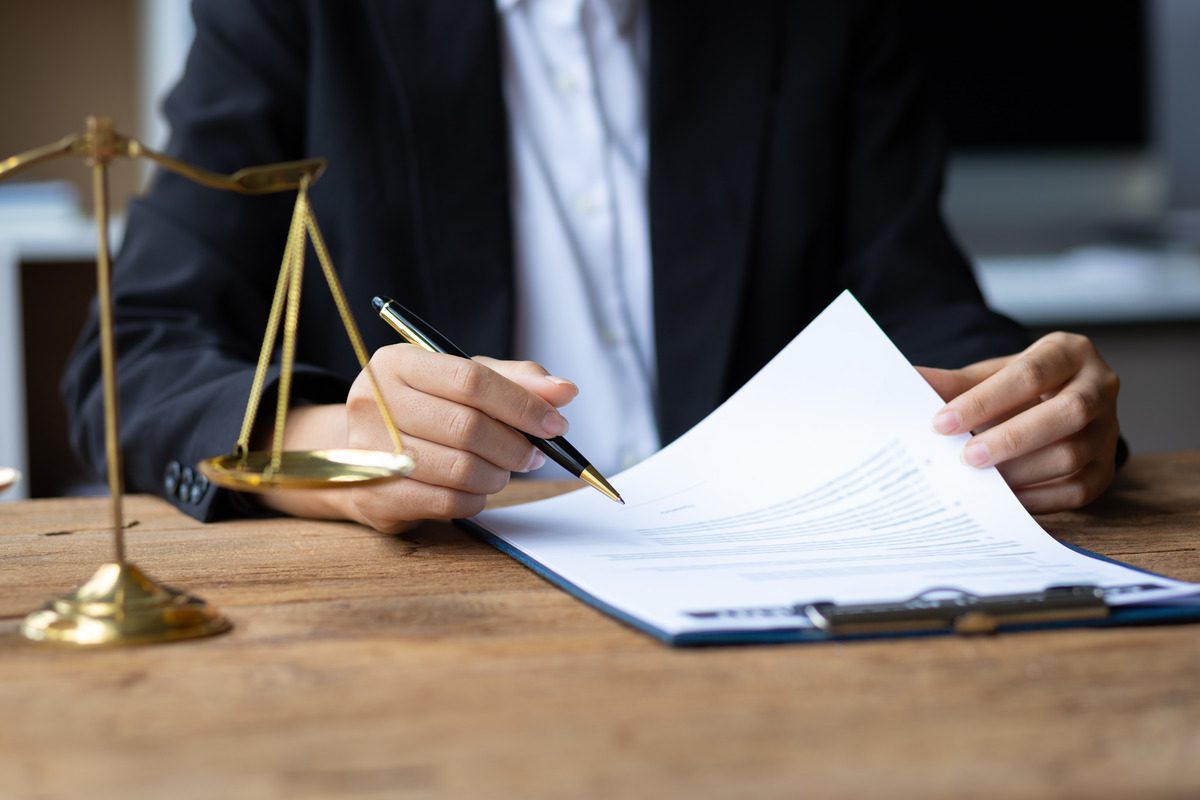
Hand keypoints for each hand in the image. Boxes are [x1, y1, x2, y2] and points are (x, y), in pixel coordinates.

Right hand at [258, 347, 577, 531]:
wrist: (363, 456)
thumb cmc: (424, 411)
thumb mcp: (463, 382)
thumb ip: (515, 381)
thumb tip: (565, 391)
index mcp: (396, 363)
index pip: (470, 379)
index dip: (521, 403)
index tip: (555, 423)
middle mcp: (373, 403)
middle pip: (466, 427)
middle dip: (514, 445)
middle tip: (534, 454)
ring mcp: (368, 453)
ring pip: (460, 469)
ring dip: (498, 475)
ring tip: (504, 470)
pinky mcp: (376, 497)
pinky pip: (447, 502)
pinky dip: (477, 498)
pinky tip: (478, 488)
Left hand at [917, 332, 1120, 512]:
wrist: (1058, 402)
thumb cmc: (1020, 387)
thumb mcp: (990, 375)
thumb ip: (954, 383)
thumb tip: (907, 383)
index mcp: (1069, 353)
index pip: (1029, 373)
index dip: (984, 400)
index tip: (941, 423)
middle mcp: (1100, 387)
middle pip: (1067, 412)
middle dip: (1012, 438)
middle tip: (966, 458)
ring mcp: (1109, 429)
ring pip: (1073, 454)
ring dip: (1021, 471)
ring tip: (979, 481)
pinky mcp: (1107, 467)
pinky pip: (1078, 489)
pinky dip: (1038, 497)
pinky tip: (1004, 499)